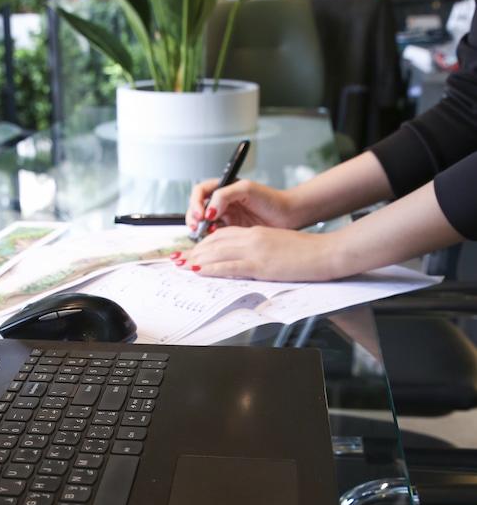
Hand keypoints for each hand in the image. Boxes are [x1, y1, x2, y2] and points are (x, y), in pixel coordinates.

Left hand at [175, 224, 337, 281]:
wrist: (325, 253)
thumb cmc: (307, 252)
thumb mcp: (279, 245)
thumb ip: (261, 249)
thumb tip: (248, 260)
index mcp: (257, 233)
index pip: (223, 235)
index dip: (205, 244)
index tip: (192, 252)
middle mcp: (253, 238)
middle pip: (215, 242)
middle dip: (194, 252)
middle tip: (178, 259)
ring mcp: (255, 250)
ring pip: (217, 253)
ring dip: (196, 260)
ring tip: (181, 266)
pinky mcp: (260, 264)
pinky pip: (229, 265)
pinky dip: (211, 268)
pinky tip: (198, 271)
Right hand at [185, 178, 297, 233]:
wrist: (286, 216)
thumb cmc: (270, 199)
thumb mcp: (246, 189)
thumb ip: (224, 195)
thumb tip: (208, 210)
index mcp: (223, 187)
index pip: (200, 191)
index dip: (196, 202)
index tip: (201, 214)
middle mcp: (221, 201)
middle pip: (197, 207)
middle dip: (193, 216)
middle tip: (197, 225)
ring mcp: (224, 216)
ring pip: (202, 221)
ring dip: (199, 227)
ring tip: (204, 232)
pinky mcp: (230, 230)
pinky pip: (213, 233)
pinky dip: (209, 236)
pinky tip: (214, 237)